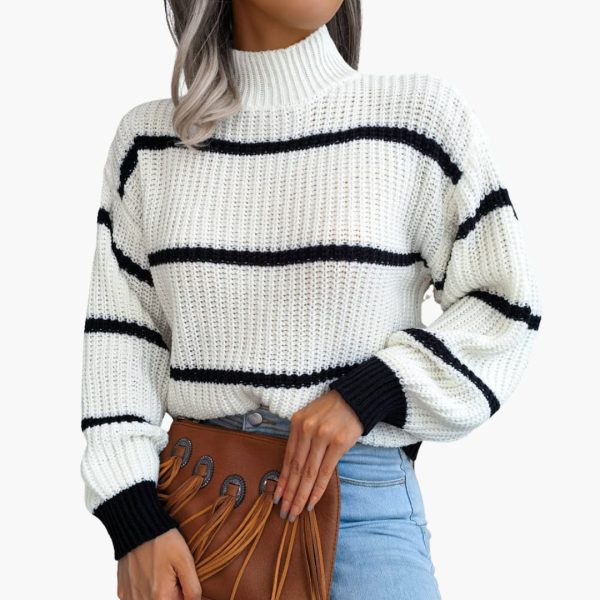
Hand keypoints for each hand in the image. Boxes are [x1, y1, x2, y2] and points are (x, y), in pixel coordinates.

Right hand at [117, 528, 201, 599]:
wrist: (138, 526)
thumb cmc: (163, 541)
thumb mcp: (185, 561)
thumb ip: (192, 589)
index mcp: (160, 598)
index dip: (183, 595)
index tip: (182, 582)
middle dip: (171, 595)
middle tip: (172, 576)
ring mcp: (130, 598)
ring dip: (158, 594)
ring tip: (160, 573)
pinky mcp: (122, 592)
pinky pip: (137, 598)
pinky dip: (144, 592)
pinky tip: (149, 575)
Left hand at [273, 390, 362, 522]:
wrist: (357, 397)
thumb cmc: (333, 409)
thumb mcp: (311, 417)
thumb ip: (302, 438)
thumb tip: (293, 469)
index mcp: (297, 422)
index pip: (288, 457)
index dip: (282, 480)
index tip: (276, 497)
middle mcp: (307, 429)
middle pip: (296, 467)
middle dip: (289, 493)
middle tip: (284, 512)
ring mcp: (322, 436)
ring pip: (308, 472)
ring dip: (301, 495)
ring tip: (295, 511)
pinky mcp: (338, 443)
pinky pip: (325, 471)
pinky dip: (318, 488)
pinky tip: (312, 501)